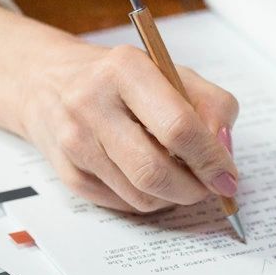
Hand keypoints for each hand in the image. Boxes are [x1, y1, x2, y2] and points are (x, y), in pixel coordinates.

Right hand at [18, 41, 239, 212]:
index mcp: (125, 69)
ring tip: (181, 178)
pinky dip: (149, 199)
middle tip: (210, 187)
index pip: (177, 127)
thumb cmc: (120, 79)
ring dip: (174, 197)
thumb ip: (210, 105)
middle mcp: (92, 104)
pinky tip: (150, 179)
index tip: (228, 177)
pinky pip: (124, 204)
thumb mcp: (170, 72)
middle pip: (155, 171)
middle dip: (194, 189)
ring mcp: (75, 142)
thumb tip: (224, 151)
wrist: (46, 82)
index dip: (211, 159)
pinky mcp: (68, 173)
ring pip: (141, 196)